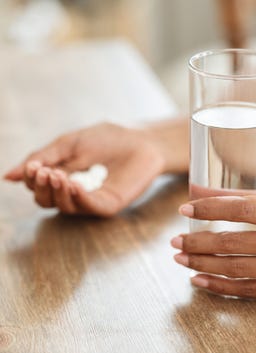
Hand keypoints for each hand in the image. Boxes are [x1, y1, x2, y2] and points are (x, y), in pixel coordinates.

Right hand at [4, 122, 168, 216]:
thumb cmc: (107, 139)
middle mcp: (74, 192)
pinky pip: (90, 206)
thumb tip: (8, 177)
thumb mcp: (69, 144)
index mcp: (62, 177)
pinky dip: (78, 197)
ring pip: (65, 206)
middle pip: (47, 201)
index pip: (39, 187)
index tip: (35, 166)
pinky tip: (73, 184)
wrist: (140, 139)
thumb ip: (42, 158)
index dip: (33, 178)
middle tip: (44, 172)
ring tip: (57, 175)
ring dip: (57, 192)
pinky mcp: (109, 204)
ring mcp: (92, 200)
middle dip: (42, 187)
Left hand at [172, 194, 255, 302]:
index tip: (185, 209)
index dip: (209, 208)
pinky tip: (199, 281)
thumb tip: (208, 191)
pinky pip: (248, 291)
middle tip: (175, 242)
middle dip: (197, 242)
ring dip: (202, 264)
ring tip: (181, 259)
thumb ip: (250, 199)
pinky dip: (220, 286)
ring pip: (235, 268)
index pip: (241, 209)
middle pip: (231, 243)